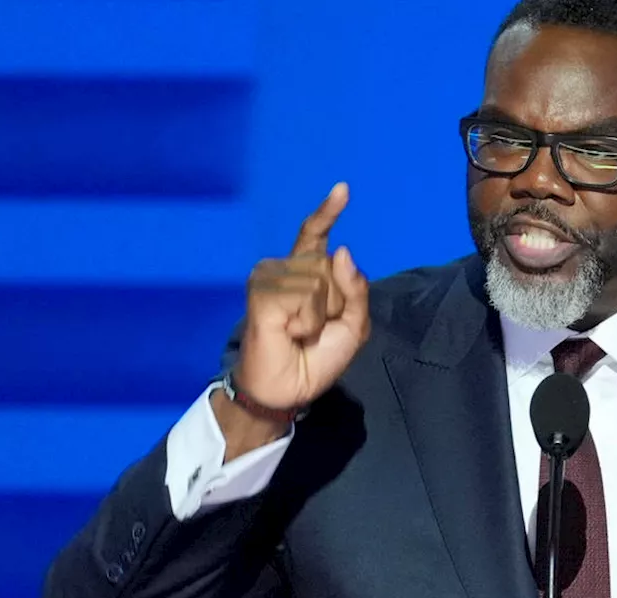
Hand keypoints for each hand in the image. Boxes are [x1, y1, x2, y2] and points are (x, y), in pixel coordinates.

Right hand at [235, 182, 370, 410]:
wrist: (288, 390)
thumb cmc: (317, 358)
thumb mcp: (353, 326)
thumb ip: (355, 289)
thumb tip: (341, 250)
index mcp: (305, 272)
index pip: (315, 235)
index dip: (327, 212)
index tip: (343, 189)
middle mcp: (283, 268)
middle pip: (330, 264)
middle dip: (336, 302)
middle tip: (315, 329)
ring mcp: (269, 278)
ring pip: (320, 279)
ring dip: (321, 314)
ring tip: (300, 332)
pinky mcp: (261, 293)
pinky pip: (306, 295)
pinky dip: (307, 321)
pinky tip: (290, 333)